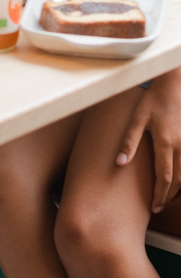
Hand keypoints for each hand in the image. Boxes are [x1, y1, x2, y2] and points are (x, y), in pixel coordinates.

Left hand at [117, 66, 180, 211]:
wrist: (174, 86)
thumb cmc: (153, 100)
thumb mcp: (137, 118)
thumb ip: (129, 141)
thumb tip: (119, 163)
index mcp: (165, 142)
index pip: (164, 177)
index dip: (159, 194)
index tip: (152, 206)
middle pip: (178, 180)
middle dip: (167, 196)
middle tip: (157, 207)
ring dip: (177, 190)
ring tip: (165, 199)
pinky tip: (176, 182)